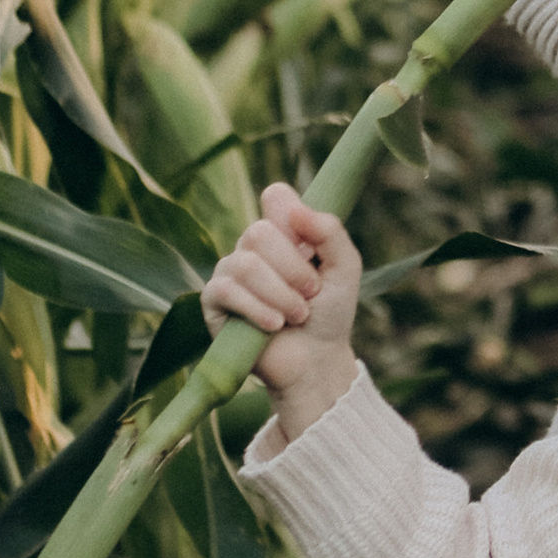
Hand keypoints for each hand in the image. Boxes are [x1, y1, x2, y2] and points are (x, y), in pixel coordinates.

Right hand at [202, 184, 362, 432]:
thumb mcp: (344, 268)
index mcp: (284, 231)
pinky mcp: (212, 302)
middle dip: (292, 268)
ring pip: (244, 264)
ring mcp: (229, 272)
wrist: (315, 360)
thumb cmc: (329, 312)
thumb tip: (294, 208)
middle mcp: (252, 247)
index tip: (309, 245)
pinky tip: (274, 325)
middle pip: (258, 232)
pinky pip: (225, 291)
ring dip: (279, 294)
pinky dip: (256, 308)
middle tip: (311, 292)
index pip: (275, 197)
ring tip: (297, 315)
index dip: (288, 212)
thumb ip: (329, 231)